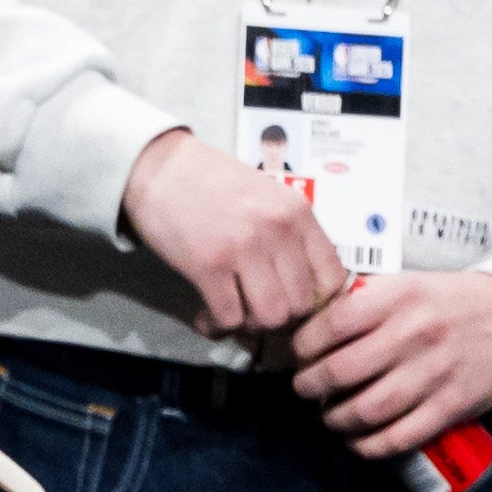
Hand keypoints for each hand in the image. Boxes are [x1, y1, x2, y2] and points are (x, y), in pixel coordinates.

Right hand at [120, 126, 346, 338]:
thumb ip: (291, 234)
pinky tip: (207, 316)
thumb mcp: (267, 196)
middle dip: (279, 317)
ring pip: (270, 317)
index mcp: (298, 213)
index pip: (333, 279)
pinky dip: (218, 325)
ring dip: (250, 325)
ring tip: (233, 314)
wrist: (158, 166)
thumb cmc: (210, 182)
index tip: (292, 304)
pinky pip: (228, 317)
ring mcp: (243, 247)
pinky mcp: (207, 264)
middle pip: (301, 305)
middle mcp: (278, 230)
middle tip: (255, 310)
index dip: (316, 303)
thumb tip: (303, 285)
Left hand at [287, 268, 491, 456]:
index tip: (298, 355)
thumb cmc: (451, 301)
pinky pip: (401, 436)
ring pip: (367, 409)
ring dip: (336, 419)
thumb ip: (364, 300)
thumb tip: (309, 322)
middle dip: (310, 386)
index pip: (331, 324)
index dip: (303, 345)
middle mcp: (414, 334)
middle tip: (304, 389)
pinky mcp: (453, 405)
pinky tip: (357, 441)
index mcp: (397, 298)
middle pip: (341, 371)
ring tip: (330, 416)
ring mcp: (435, 373)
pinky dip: (370, 446)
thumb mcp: (407, 284)